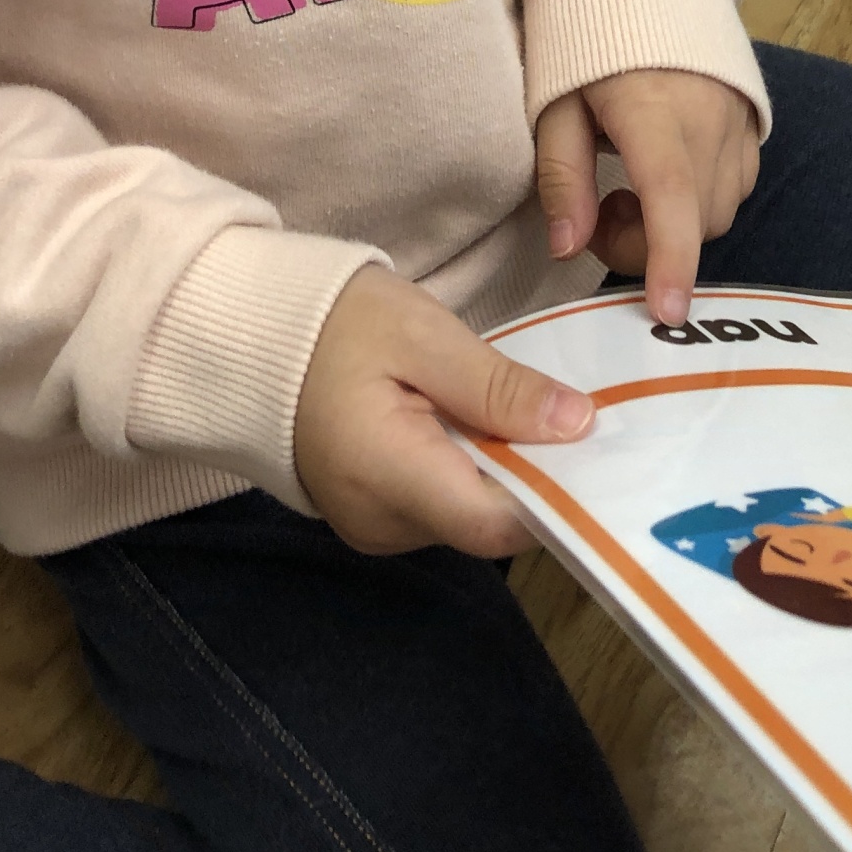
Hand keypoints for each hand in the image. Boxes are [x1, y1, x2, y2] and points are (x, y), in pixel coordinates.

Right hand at [295, 265, 592, 556]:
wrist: (252, 336)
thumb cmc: (336, 324)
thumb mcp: (423, 335)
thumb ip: (498, 386)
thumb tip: (578, 425)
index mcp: (387, 477)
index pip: (496, 523)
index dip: (556, 494)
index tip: (599, 450)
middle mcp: (381, 523)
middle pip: (487, 522)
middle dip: (536, 474)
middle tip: (575, 414)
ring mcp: (374, 527)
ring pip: (468, 515)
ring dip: (503, 470)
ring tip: (526, 410)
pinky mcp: (374, 516)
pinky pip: (441, 505)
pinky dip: (470, 471)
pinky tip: (481, 425)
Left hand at [534, 68, 759, 327]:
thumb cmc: (587, 45)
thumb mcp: (555, 105)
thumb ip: (562, 178)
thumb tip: (567, 249)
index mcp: (653, 112)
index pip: (671, 197)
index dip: (669, 259)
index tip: (667, 312)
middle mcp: (708, 119)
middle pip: (696, 221)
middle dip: (646, 243)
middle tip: (599, 212)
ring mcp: (738, 121)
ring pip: (719, 211)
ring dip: (674, 224)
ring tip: (628, 189)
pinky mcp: (753, 123)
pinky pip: (736, 187)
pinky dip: (700, 201)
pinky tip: (665, 176)